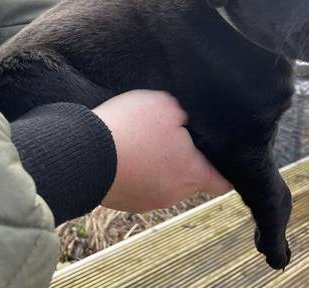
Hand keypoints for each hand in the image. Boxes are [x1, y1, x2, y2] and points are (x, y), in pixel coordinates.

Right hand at [93, 90, 231, 211]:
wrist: (83, 153)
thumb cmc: (131, 128)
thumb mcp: (167, 105)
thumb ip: (187, 115)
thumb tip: (191, 122)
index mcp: (192, 173)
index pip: (223, 182)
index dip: (225, 170)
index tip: (221, 159)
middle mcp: (174, 193)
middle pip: (191, 177)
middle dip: (185, 159)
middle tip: (170, 136)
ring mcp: (148, 200)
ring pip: (164, 181)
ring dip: (159, 165)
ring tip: (143, 143)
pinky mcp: (127, 202)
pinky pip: (141, 185)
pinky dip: (139, 172)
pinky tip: (128, 154)